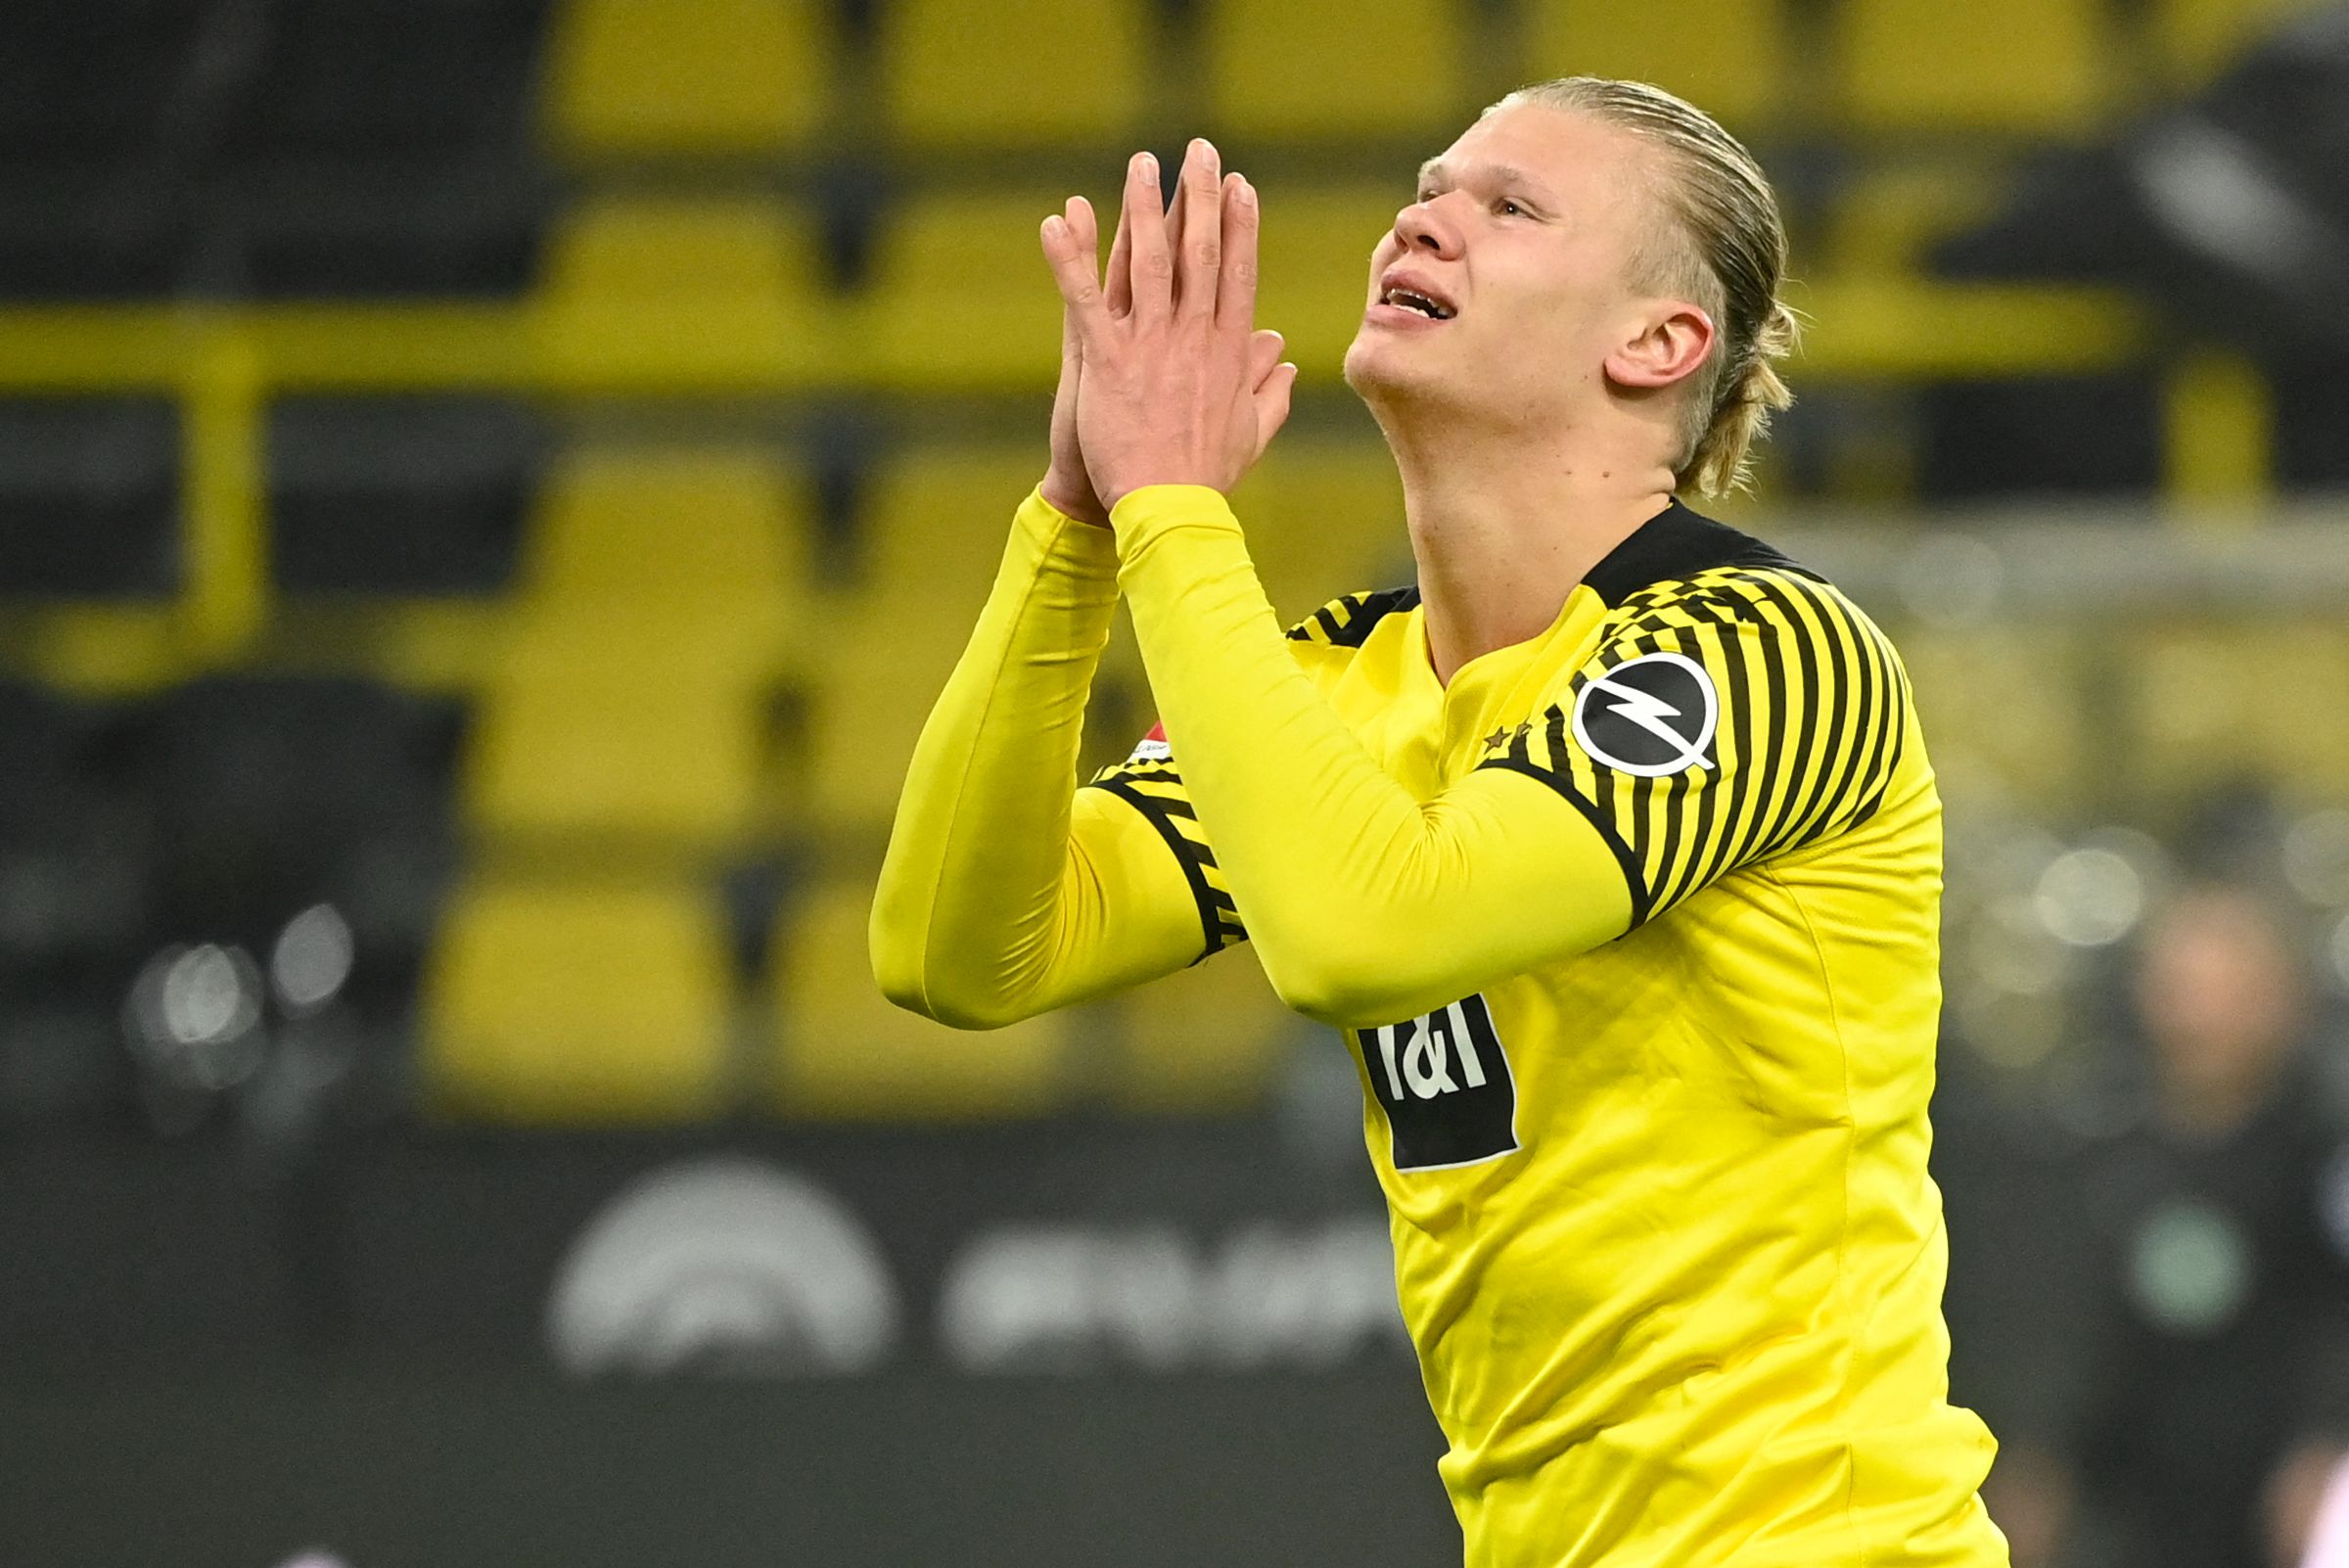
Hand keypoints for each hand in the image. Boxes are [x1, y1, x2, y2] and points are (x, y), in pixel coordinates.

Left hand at [1040, 139, 1296, 515]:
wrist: (1169, 511)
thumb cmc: (1207, 479)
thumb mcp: (1251, 433)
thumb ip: (1269, 391)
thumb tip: (1284, 358)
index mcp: (1228, 352)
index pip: (1237, 274)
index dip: (1238, 225)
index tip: (1239, 185)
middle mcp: (1193, 338)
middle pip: (1199, 253)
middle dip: (1199, 196)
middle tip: (1197, 150)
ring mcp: (1150, 346)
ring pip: (1148, 262)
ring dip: (1143, 208)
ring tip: (1141, 165)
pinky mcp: (1107, 361)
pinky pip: (1084, 299)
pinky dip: (1070, 259)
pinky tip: (1057, 221)